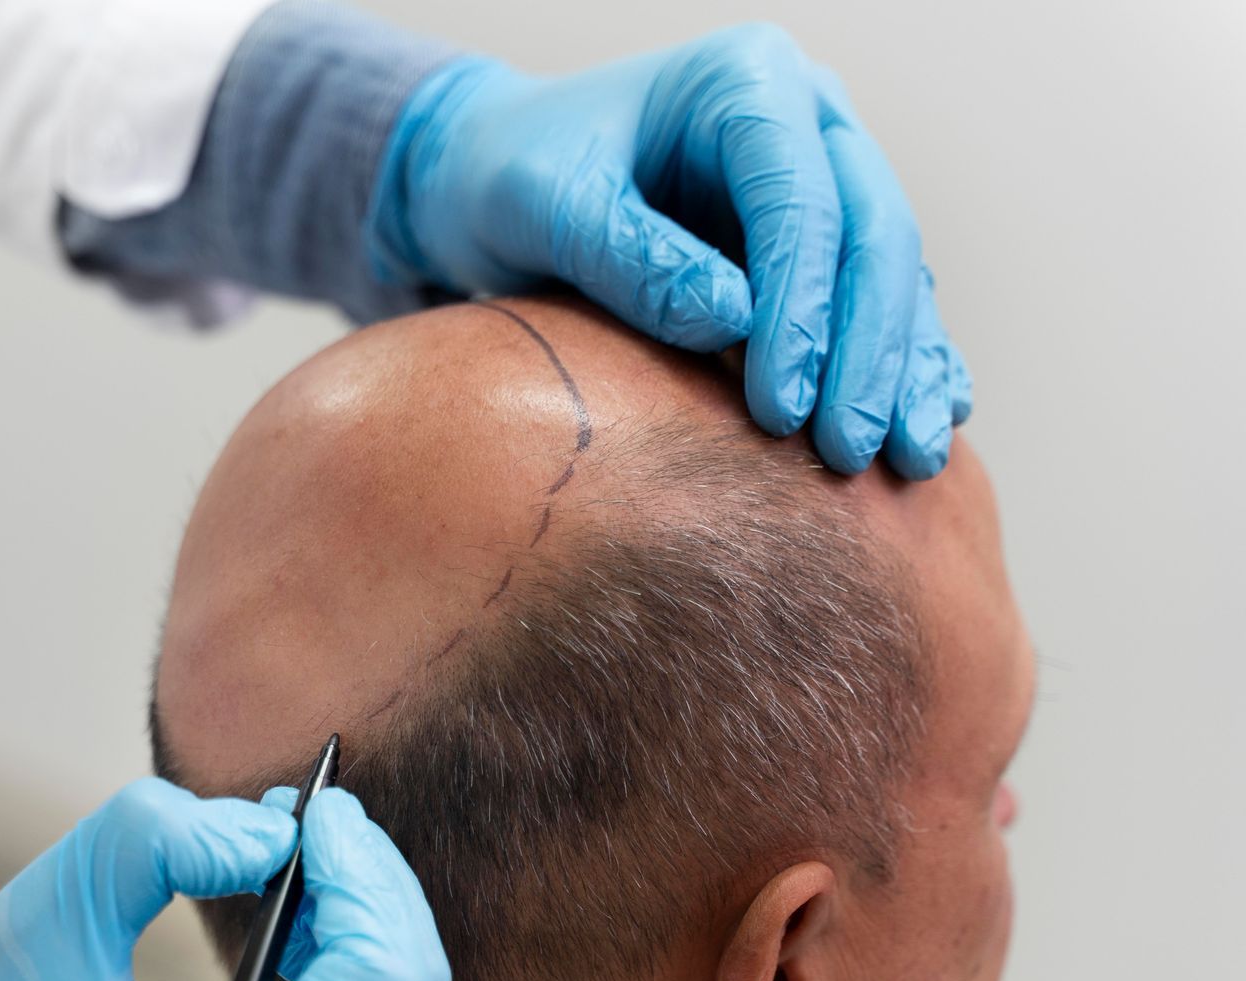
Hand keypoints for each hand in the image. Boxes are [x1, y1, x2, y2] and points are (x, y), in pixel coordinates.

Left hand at [368, 23, 970, 477]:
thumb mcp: (545, 207)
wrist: (493, 179)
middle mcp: (806, 117)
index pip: (800, 197)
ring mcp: (825, 176)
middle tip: (851, 451)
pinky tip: (928, 423)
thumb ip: (630, 258)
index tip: (780, 410)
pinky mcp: (822, 240)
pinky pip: (884, 302)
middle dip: (868, 349)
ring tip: (911, 460)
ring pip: (896, 273)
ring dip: (903, 369)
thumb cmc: (510, 177)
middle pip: (873, 232)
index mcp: (744, 79)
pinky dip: (905, 363)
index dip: (801, 308)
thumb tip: (733, 321)